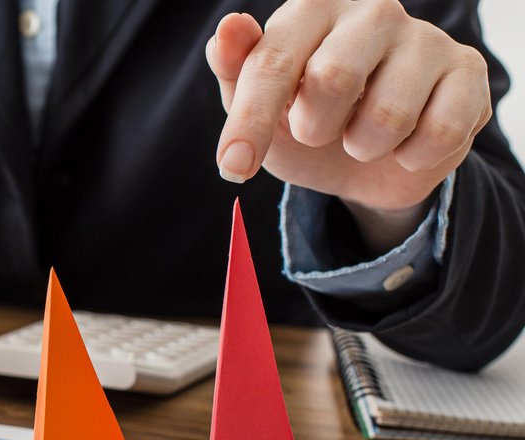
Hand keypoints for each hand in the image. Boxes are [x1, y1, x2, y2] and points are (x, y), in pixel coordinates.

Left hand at [207, 1, 491, 252]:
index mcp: (313, 7)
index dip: (251, 122)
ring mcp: (426, 38)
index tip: (232, 167)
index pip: (273, 62)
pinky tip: (404, 143)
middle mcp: (374, 10)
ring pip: (387, 118)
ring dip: (363, 148)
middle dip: (315, 129)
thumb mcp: (257, 103)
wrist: (365, 161)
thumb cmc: (304, 116)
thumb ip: (235, 69)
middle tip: (316, 130)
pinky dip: (409, 158)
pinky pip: (437, 134)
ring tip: (361, 135)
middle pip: (333, 79)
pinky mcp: (468, 72)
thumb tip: (228, 30)